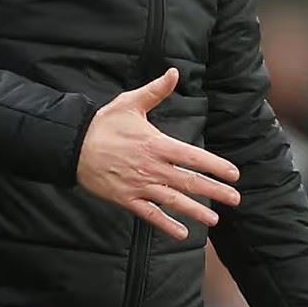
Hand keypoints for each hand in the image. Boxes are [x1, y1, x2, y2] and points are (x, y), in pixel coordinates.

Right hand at [77, 67, 239, 239]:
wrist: (73, 146)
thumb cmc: (104, 124)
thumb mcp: (131, 103)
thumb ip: (156, 91)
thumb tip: (174, 72)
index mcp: (157, 144)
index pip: (193, 157)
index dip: (215, 166)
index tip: (233, 173)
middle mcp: (152, 168)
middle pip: (189, 181)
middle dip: (214, 191)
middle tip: (235, 199)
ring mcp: (139, 185)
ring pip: (173, 201)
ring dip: (195, 211)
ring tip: (214, 219)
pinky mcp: (126, 199)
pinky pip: (150, 215)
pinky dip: (166, 225)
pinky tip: (181, 234)